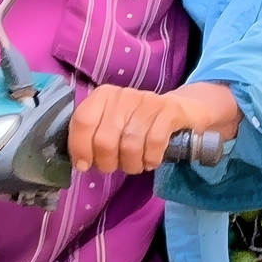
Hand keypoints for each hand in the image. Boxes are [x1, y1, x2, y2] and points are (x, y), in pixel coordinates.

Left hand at [68, 82, 241, 175]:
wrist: (181, 110)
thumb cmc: (138, 123)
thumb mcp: (112, 125)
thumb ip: (93, 137)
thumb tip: (80, 162)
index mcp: (103, 96)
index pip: (83, 121)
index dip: (80, 147)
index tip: (85, 165)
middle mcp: (123, 95)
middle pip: (105, 140)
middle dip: (108, 162)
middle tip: (115, 166)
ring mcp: (147, 101)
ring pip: (130, 145)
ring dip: (131, 164)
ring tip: (135, 165)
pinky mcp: (169, 110)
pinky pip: (154, 143)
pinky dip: (150, 159)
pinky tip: (150, 161)